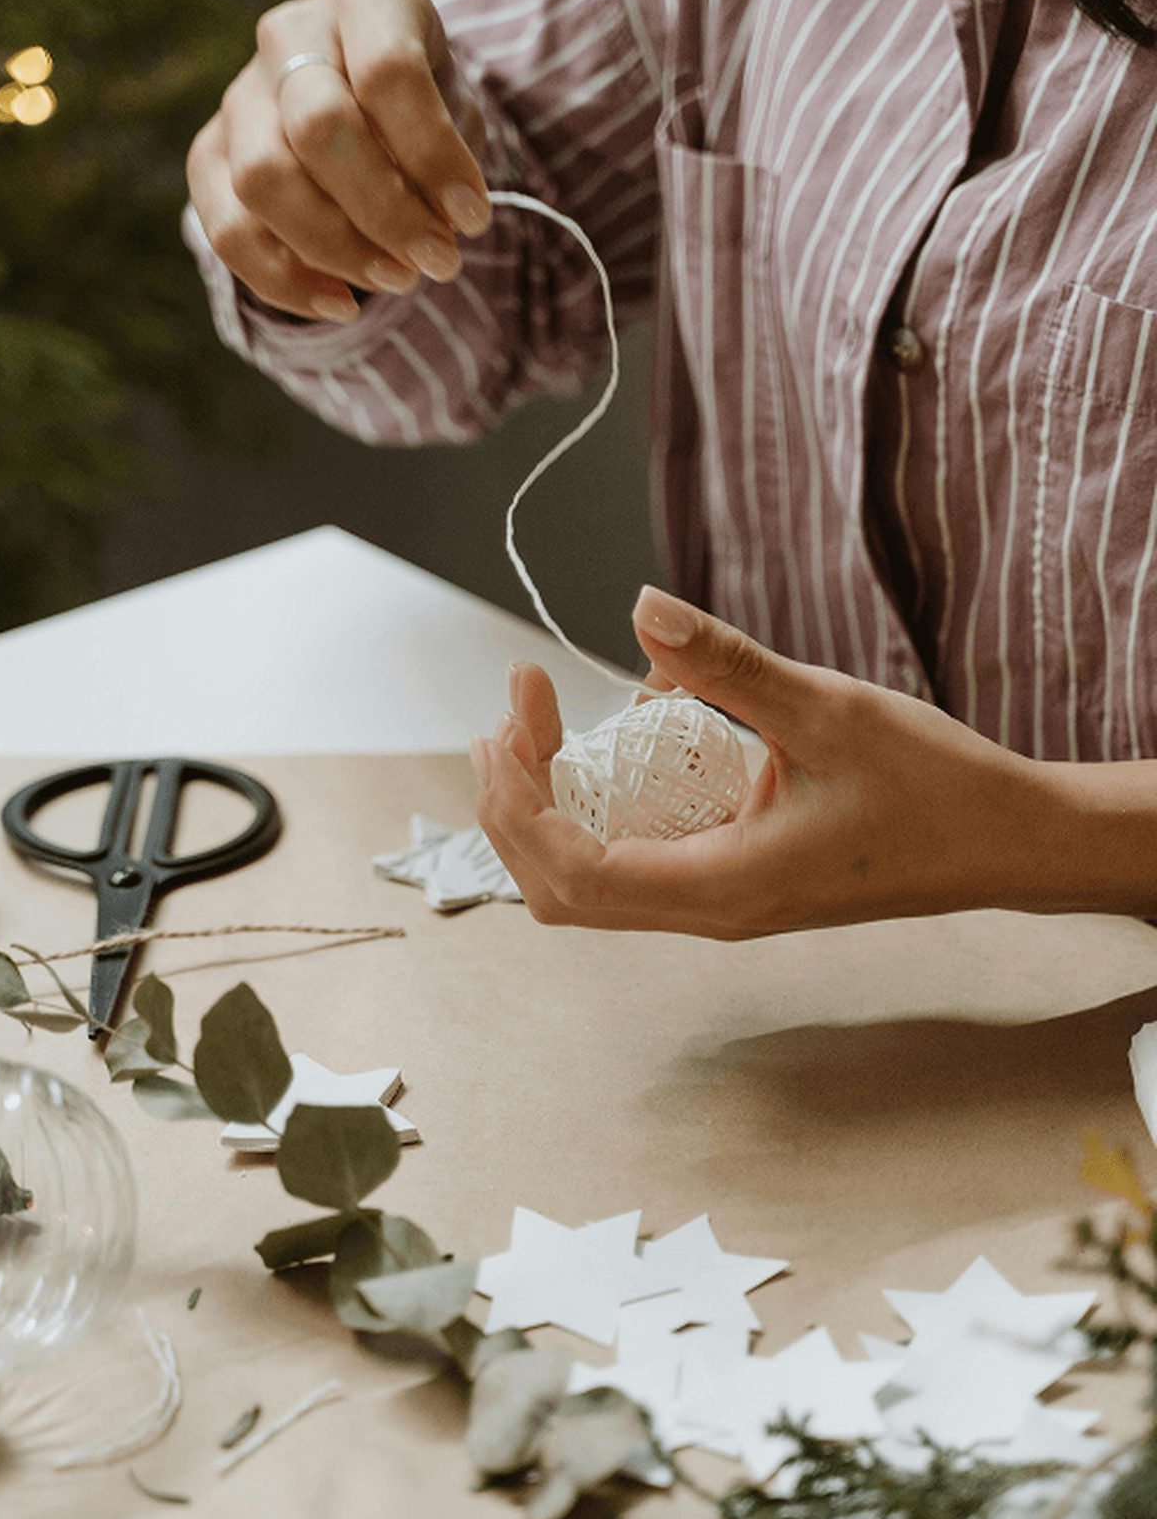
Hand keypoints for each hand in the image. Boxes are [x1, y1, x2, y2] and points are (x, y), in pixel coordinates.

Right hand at [186, 0, 490, 323]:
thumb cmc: (422, 108)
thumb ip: (445, 156)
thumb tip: (432, 227)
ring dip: (336, 249)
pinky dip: (285, 282)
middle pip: (318, 127)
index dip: (434, 156)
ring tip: (397, 279)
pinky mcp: (209, 154)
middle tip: (437, 261)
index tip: (473, 219)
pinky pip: (227, 230)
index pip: (389, 72)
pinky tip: (341, 304)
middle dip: (385, 211)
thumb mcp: (454, 111)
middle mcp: (290, 34)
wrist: (364, 103)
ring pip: (263, 181)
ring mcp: (240, 94)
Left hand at [470, 586, 1077, 937]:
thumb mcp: (826, 710)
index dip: (520, 797)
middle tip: (511, 713)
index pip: (574, 869)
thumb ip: (724, 666)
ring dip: (551, 810)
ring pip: (593, 884)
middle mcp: (710, 910)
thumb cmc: (934, 788)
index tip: (515, 711)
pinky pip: (639, 862)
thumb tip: (640, 608)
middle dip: (516, 803)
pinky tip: (626, 734)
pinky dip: (604, 808)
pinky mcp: (736, 884)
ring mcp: (721, 904)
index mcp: (723, 887)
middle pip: (563, 889)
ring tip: (534, 727)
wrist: (1008, 842)